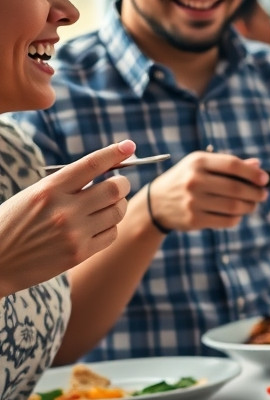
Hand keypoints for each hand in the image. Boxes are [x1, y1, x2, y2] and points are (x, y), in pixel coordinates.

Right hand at [0, 141, 134, 296]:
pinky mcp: (79, 253)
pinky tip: (98, 226)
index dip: (114, 153)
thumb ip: (64, 185)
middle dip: (121, 184)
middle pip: (114, 189)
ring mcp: (73, 233)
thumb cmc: (10, 224)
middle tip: (118, 185)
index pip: (91, 165)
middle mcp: (64, 210)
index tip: (129, 145)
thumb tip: (104, 172)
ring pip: (117, 211)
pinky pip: (112, 234)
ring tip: (106, 206)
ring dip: (117, 205)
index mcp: (49, 190)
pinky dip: (110, 227)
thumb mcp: (31, 196)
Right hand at [146, 152, 268, 231]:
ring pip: (234, 206)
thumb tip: (258, 166)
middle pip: (237, 188)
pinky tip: (237, 214)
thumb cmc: (186, 179)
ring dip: (250, 206)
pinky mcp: (194, 219)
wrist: (155, 204)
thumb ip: (228, 165)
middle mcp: (194, 181)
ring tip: (253, 204)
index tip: (265, 179)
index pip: (233, 165)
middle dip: (256, 192)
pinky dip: (237, 218)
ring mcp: (193, 201)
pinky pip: (226, 221)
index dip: (253, 173)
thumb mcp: (200, 165)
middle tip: (263, 194)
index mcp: (197, 162)